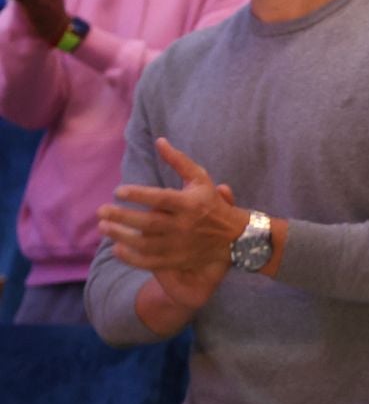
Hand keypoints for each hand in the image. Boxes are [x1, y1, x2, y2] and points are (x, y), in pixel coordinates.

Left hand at [97, 139, 247, 302]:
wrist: (232, 235)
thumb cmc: (210, 203)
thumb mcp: (200, 179)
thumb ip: (179, 161)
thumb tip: (159, 141)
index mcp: (190, 203)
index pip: (161, 198)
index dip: (138, 195)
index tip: (118, 191)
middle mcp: (184, 225)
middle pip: (148, 223)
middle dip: (122, 217)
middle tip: (101, 211)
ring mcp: (180, 245)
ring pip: (145, 243)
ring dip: (121, 236)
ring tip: (103, 227)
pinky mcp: (176, 260)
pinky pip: (149, 262)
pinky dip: (131, 257)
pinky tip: (117, 248)